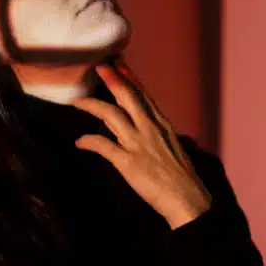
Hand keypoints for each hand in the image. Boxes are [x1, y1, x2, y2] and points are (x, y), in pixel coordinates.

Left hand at [72, 62, 211, 228]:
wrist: (188, 199)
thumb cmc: (184, 179)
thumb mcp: (175, 150)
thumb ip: (160, 137)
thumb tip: (150, 132)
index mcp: (164, 126)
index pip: (145, 96)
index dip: (131, 79)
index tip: (120, 65)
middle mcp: (151, 130)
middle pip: (129, 98)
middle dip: (113, 80)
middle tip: (99, 66)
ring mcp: (139, 144)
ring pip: (111, 115)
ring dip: (92, 105)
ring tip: (77, 101)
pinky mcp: (128, 162)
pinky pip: (103, 145)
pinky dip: (88, 141)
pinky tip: (79, 142)